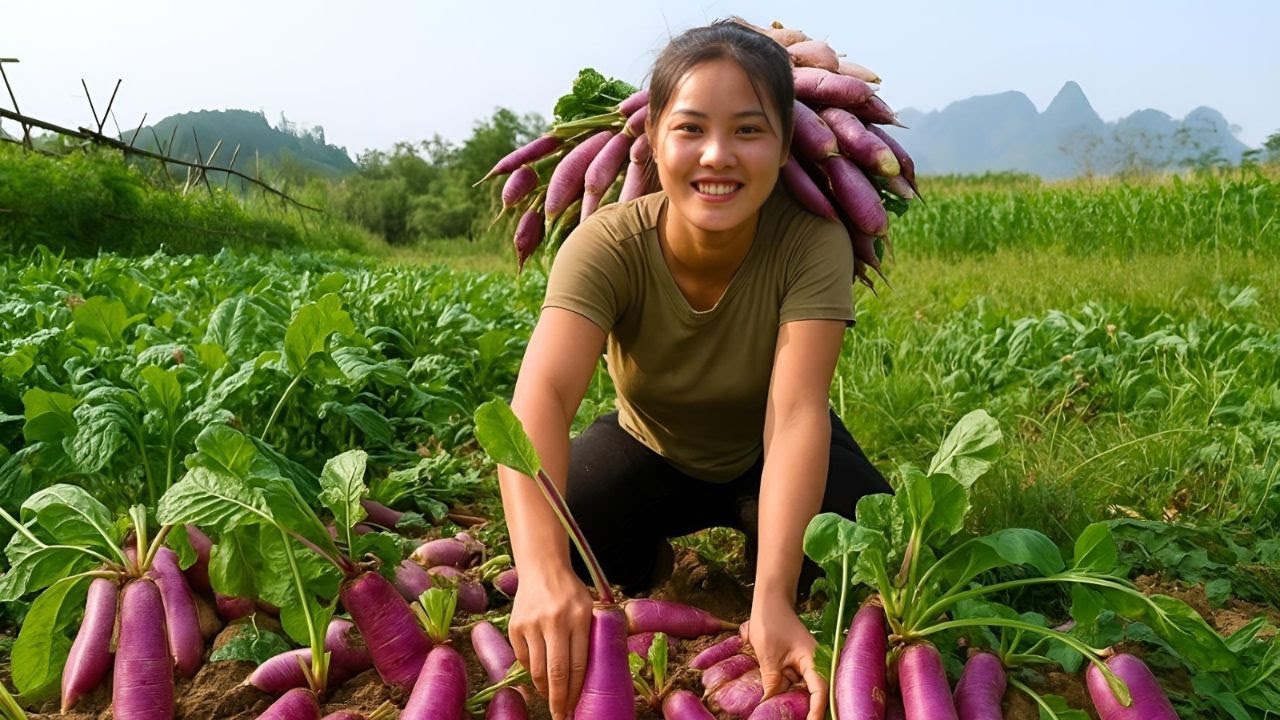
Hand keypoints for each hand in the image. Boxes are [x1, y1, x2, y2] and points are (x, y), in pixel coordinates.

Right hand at [507, 565, 593, 719]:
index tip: (574, 707)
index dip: (576, 690)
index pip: (578, 664)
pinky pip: (523, 659)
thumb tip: (593, 675)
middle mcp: (554, 621)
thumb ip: (591, 636)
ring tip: (550, 696)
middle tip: (560, 715)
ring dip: (543, 689)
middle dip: (558, 699)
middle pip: (555, 672)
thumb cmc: (571, 592)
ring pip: (536, 669)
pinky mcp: (515, 626)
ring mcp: (532, 624)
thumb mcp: (589, 608)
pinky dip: (531, 670)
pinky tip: (538, 672)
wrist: (542, 568)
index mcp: (579, 617)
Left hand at [747, 599, 827, 719]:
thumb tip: (769, 706)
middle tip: (793, 719)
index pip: (820, 691)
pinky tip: (776, 701)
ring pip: (803, 690)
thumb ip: (772, 684)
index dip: (816, 711)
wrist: (770, 602)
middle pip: (814, 694)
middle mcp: (814, 664)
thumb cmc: (771, 623)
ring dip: (795, 701)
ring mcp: (806, 664)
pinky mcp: (796, 664)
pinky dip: (787, 692)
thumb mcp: (768, 657)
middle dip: (806, 709)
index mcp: (813, 660)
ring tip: (785, 714)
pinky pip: (795, 683)